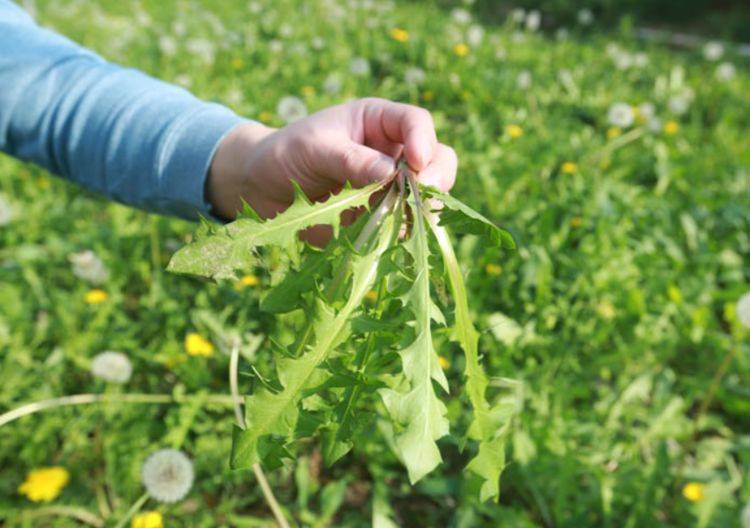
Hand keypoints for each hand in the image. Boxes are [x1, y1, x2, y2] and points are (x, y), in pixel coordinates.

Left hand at [207, 97, 456, 242]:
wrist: (262, 190)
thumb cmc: (285, 153)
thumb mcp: (313, 148)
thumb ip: (349, 159)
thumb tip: (389, 173)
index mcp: (379, 122)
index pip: (416, 122)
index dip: (423, 140)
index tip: (415, 164)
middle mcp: (393, 153)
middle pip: (437, 160)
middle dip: (435, 178)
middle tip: (421, 198)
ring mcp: (391, 189)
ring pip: (427, 198)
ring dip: (421, 211)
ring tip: (404, 223)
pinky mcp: (382, 219)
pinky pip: (404, 227)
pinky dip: (404, 234)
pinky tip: (394, 240)